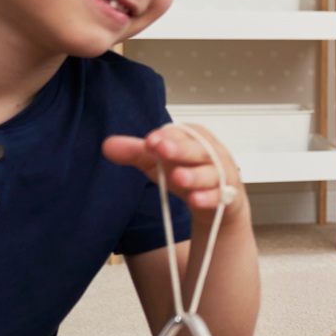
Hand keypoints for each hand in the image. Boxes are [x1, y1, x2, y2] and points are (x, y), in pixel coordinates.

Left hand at [103, 124, 243, 213]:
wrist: (217, 202)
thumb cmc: (188, 173)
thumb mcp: (159, 164)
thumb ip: (136, 153)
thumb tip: (107, 145)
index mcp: (196, 140)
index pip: (184, 133)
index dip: (168, 136)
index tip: (150, 141)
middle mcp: (212, 155)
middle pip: (199, 149)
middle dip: (181, 149)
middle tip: (162, 149)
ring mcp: (222, 176)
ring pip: (211, 174)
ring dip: (194, 176)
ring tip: (177, 177)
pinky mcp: (228, 198)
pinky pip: (221, 197)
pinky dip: (209, 198)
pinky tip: (196, 200)